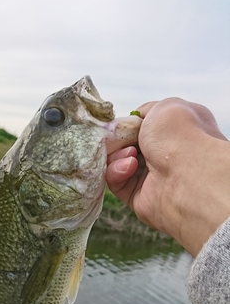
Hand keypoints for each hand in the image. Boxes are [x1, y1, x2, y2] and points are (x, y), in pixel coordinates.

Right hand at [106, 98, 229, 255]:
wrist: (186, 177)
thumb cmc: (179, 138)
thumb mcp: (164, 107)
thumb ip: (146, 111)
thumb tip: (134, 122)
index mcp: (177, 131)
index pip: (145, 125)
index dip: (129, 124)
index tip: (120, 124)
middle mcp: (166, 154)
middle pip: (127, 144)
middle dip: (119, 140)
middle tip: (117, 139)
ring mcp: (152, 176)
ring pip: (118, 163)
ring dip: (118, 155)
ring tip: (131, 155)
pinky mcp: (138, 196)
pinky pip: (116, 182)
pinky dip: (116, 172)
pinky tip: (130, 167)